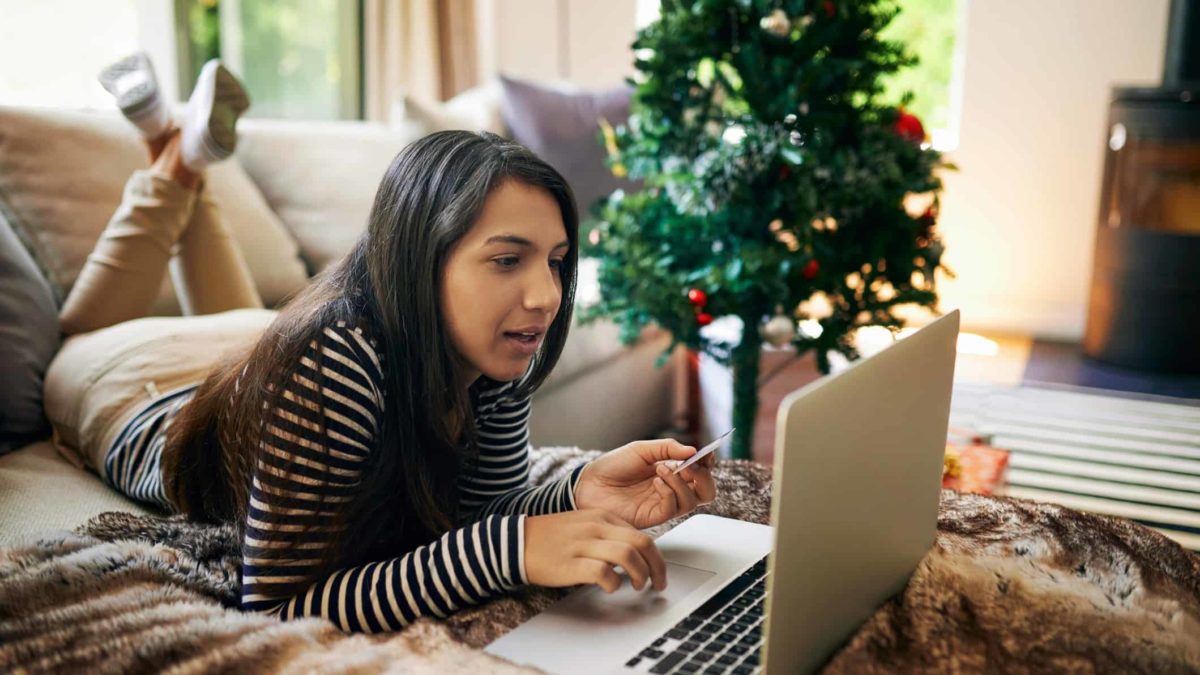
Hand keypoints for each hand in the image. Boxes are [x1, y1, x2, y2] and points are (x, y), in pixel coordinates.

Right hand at [524, 509, 666, 591]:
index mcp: (601, 516)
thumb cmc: (550, 537)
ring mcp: (583, 544)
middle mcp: (595, 527)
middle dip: (657, 567)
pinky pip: (602, 573)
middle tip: (658, 583)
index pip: (641, 534)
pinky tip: (610, 588)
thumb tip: (633, 554)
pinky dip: (613, 583)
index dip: (656, 557)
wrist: (515, 542)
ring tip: (636, 586)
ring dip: (639, 575)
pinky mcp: (571, 564)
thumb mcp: (582, 525)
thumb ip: (607, 533)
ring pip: (627, 556)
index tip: (657, 571)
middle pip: (641, 543)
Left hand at [574, 438, 716, 529]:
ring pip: (693, 501)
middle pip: (705, 491)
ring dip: (682, 483)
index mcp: (672, 471)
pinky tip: (656, 482)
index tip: (706, 454)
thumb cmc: (612, 466)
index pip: (700, 471)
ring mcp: (663, 503)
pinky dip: (670, 492)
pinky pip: (674, 508)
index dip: (707, 463)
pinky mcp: (653, 516)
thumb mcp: (641, 449)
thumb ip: (667, 448)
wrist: (589, 483)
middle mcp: (671, 488)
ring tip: (662, 469)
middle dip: (704, 478)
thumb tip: (693, 450)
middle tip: (693, 467)